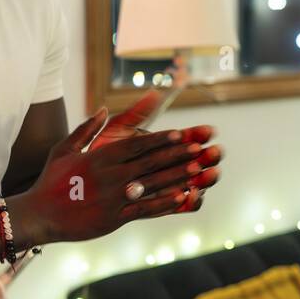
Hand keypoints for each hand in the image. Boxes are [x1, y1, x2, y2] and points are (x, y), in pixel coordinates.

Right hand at [13, 108, 223, 243]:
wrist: (38, 216)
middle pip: (150, 162)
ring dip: (177, 176)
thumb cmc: (51, 181)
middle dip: (177, 155)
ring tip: (199, 170)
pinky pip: (145, 208)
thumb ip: (86, 129)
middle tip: (200, 148)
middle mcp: (110, 176)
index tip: (181, 134)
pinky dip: (165, 202)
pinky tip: (184, 197)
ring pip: (152, 184)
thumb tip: (103, 108)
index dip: (160, 139)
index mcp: (99, 158)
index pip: (136, 145)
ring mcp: (114, 197)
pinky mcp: (115, 217)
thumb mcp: (64, 150)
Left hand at [89, 92, 218, 211]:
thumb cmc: (100, 154)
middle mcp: (174, 165)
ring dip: (208, 178)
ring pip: (199, 183)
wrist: (85, 185)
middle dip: (211, 156)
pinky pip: (187, 206)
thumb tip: (154, 92)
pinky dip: (193, 201)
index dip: (201, 134)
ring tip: (210, 174)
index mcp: (166, 145)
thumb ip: (137, 113)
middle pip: (201, 160)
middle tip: (214, 152)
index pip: (191, 137)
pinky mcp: (168, 206)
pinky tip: (192, 194)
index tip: (208, 131)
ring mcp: (174, 185)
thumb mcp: (117, 131)